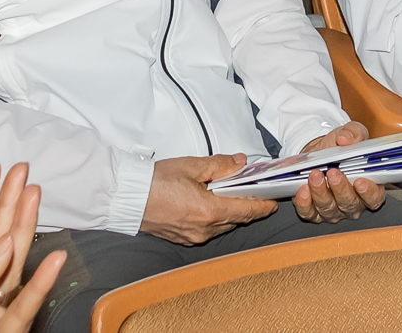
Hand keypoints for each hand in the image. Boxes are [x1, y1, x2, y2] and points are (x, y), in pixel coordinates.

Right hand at [140, 155, 273, 244]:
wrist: (127, 198)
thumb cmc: (154, 182)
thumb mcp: (191, 165)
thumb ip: (220, 165)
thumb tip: (240, 163)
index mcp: (209, 211)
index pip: (246, 210)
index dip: (263, 206)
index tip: (273, 201)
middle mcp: (204, 229)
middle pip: (236, 219)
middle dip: (247, 206)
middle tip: (254, 191)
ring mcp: (193, 237)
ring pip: (223, 226)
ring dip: (230, 213)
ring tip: (231, 195)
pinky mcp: (183, 239)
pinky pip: (208, 230)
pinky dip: (215, 219)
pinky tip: (211, 205)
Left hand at [291, 124, 387, 222]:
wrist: (318, 153)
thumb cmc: (340, 147)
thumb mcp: (351, 134)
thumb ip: (354, 133)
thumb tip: (345, 138)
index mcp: (368, 188)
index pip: (374, 198)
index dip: (369, 193)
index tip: (360, 181)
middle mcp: (353, 203)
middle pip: (350, 204)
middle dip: (341, 189)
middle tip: (333, 173)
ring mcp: (333, 210)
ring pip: (329, 209)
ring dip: (321, 193)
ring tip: (315, 176)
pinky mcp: (313, 212)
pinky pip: (309, 213)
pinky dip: (304, 203)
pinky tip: (303, 189)